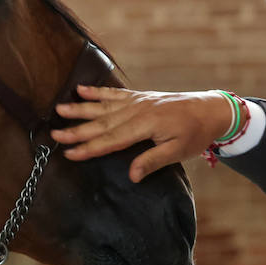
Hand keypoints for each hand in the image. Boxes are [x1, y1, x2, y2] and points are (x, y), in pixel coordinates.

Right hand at [50, 85, 236, 181]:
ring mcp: (138, 101)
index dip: (89, 147)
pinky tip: (82, 89)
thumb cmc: (196, 134)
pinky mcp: (140, 97)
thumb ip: (153, 161)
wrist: (211, 109)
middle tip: (54, 135)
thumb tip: (131, 175)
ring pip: (104, 107)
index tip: (70, 153)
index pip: (111, 140)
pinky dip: (97, 92)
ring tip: (60, 110)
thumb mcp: (178, 152)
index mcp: (146, 125)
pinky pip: (114, 94)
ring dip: (81, 108)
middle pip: (102, 123)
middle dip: (77, 130)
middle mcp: (138, 110)